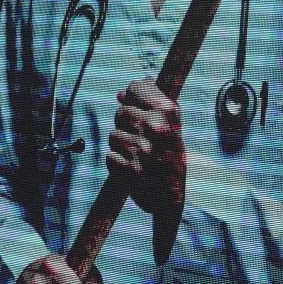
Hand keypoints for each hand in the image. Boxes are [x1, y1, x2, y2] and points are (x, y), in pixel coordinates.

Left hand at [108, 79, 187, 224]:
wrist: (172, 195)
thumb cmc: (171, 157)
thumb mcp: (171, 126)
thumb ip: (149, 105)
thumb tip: (121, 94)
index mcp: (168, 112)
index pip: (135, 88)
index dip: (132, 96)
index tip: (137, 106)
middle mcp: (154, 127)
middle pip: (121, 111)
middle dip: (127, 124)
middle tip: (142, 138)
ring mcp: (141, 148)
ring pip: (113, 135)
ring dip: (122, 145)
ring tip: (139, 154)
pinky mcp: (129, 168)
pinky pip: (110, 156)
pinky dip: (118, 162)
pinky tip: (133, 166)